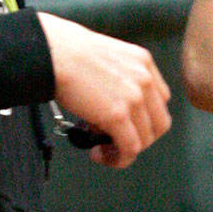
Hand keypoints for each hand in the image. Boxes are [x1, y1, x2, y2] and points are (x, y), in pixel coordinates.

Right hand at [37, 13, 170, 167]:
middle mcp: (145, 79)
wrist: (52, 52)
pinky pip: (129, 149)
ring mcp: (135, 98)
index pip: (160, 100)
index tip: (128, 125)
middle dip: (140, 137)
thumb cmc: (68, 53)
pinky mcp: (118, 115)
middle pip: (159, 122)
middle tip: (117, 141)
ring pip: (145, 139)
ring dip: (125, 150)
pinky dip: (117, 159)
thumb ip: (119, 78)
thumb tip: (110, 105)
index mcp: (143, 62)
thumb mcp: (107, 57)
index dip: (145, 118)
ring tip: (103, 149)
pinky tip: (98, 154)